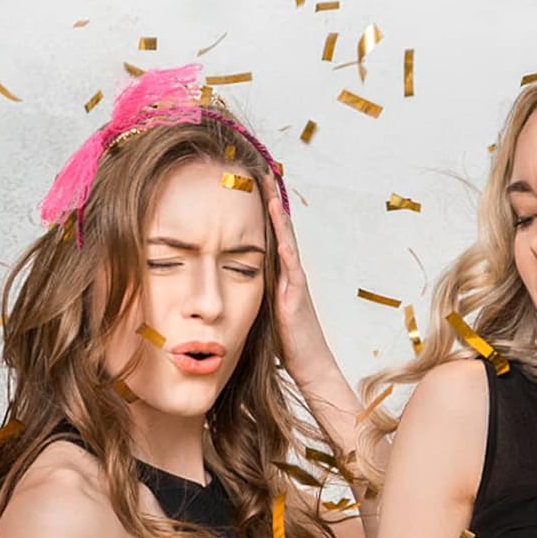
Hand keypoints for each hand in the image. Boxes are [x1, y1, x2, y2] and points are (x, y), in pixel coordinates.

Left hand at [262, 175, 333, 387]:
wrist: (309, 366)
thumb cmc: (286, 343)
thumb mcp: (262, 311)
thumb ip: (251, 293)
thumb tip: (226, 285)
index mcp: (278, 276)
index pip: (268, 236)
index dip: (259, 212)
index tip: (248, 186)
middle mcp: (289, 274)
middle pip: (279, 230)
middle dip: (270, 201)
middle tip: (261, 172)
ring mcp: (295, 283)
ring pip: (287, 242)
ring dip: (279, 217)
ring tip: (269, 191)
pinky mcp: (296, 297)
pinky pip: (291, 267)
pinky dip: (286, 247)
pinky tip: (280, 230)